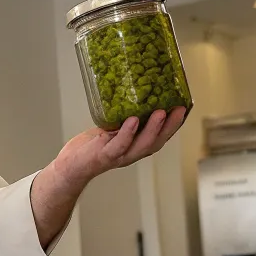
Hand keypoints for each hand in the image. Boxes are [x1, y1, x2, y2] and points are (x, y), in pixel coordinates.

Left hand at [52, 108, 186, 193]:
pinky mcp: (104, 156)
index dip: (174, 125)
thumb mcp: (112, 128)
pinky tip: (132, 120)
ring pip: (142, 144)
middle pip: (157, 142)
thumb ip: (124, 117)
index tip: (184, 109)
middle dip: (170, 126)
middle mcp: (131, 152)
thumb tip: (133, 90)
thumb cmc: (91, 146)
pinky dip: (127, 133)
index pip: (161, 137)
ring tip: (160, 112)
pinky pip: (119, 145)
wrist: (71, 166)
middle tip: (179, 109)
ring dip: (153, 128)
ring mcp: (119, 155)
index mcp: (136, 146)